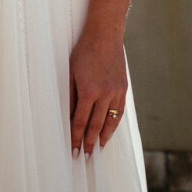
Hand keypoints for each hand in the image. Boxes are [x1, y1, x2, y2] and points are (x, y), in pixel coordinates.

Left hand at [69, 27, 126, 156]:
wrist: (105, 34)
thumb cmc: (84, 50)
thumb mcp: (71, 72)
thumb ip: (70, 95)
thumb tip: (68, 117)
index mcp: (88, 90)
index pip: (80, 121)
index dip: (76, 137)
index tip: (74, 150)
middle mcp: (104, 94)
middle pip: (95, 126)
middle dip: (89, 143)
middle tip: (85, 156)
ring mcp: (116, 92)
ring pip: (110, 122)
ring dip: (103, 137)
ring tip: (97, 149)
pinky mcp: (124, 89)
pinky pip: (119, 112)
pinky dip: (114, 125)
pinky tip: (109, 132)